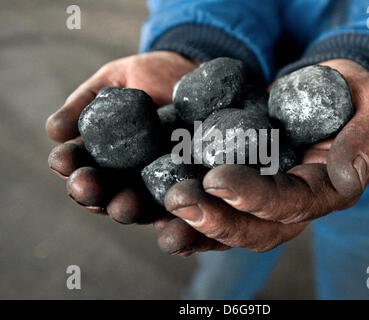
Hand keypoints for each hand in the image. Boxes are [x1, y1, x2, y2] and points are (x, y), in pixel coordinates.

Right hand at [46, 51, 228, 254]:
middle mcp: (124, 174)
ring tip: (121, 205)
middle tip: (84, 186)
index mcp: (101, 153)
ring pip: (136, 206)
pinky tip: (169, 211)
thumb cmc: (148, 77)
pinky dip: (173, 211)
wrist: (193, 74)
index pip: (78, 163)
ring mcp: (155, 184)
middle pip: (102, 192)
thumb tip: (54, 130)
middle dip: (90, 192)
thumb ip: (85, 103)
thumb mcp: (113, 81)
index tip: (62, 159)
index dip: (67, 164)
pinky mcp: (186, 188)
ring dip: (125, 209)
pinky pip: (179, 203)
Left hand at [164, 59, 368, 252]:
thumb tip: (347, 176)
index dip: (255, 199)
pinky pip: (213, 202)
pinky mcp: (241, 181)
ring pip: (229, 224)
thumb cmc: (355, 96)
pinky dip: (186, 208)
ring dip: (194, 225)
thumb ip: (366, 140)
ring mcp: (262, 196)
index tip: (218, 181)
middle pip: (254, 228)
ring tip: (161, 215)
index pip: (290, 204)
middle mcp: (290, 204)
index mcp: (323, 190)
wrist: (328, 89)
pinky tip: (156, 205)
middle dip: (216, 220)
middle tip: (178, 203)